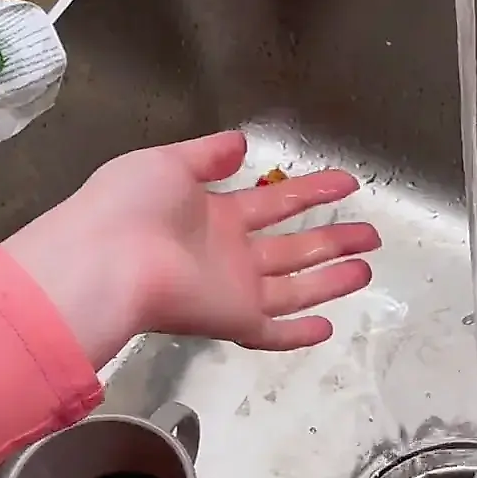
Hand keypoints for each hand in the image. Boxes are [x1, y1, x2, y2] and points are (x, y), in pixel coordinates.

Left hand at [2, 131, 381, 365]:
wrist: (106, 259)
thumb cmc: (130, 206)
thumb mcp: (168, 162)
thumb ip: (207, 155)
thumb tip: (241, 143)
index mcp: (212, 214)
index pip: (273, 202)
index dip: (311, 192)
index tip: (346, 183)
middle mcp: (227, 253)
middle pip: (292, 246)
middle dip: (332, 238)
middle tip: (370, 232)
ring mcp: (232, 288)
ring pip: (294, 286)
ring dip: (331, 278)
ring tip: (368, 267)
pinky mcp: (232, 319)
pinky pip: (272, 331)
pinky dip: (299, 333)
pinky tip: (330, 326)